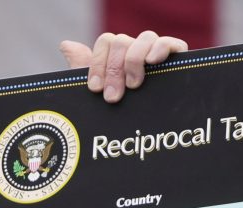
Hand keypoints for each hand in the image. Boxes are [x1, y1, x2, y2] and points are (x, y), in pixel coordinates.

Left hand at [59, 31, 187, 102]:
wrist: (153, 134)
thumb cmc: (124, 112)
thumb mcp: (101, 94)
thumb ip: (83, 69)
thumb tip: (65, 45)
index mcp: (118, 55)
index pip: (106, 42)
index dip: (98, 63)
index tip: (95, 88)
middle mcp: (137, 50)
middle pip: (122, 40)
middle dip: (114, 70)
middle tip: (113, 97)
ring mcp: (157, 53)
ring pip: (145, 37)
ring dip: (134, 60)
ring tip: (134, 85)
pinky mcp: (177, 59)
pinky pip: (169, 42)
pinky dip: (160, 48)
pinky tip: (153, 62)